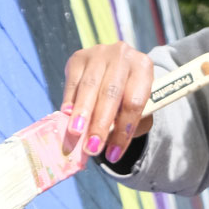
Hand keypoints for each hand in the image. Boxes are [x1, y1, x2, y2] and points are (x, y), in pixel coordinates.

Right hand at [60, 42, 154, 163]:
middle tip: (92, 148)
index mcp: (143, 68)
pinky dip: (69, 101)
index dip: (123, 130)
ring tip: (76, 135)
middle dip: (100, 124)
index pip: (134, 103)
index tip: (114, 155)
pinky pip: (73, 83)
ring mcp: (99, 53)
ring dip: (81, 113)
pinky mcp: (78, 57)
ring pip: (89, 86)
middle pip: (110, 93)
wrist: (117, 68)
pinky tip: (65, 116)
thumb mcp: (136, 109)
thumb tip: (99, 145)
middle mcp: (122, 56)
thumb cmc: (128, 96)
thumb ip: (123, 125)